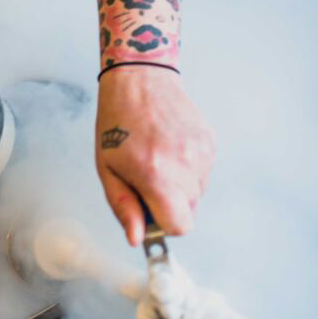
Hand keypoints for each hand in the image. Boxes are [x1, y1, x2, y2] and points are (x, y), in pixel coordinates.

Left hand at [95, 66, 214, 245]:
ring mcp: (201, 154)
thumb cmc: (117, 122)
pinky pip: (203, 171)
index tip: (151, 208)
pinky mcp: (210, 142)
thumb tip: (137, 239)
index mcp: (157, 176)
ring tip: (157, 156)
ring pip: (197, 192)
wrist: (140, 79)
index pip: (181, 226)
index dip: (165, 223)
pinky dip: (188, 167)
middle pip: (188, 211)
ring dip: (179, 184)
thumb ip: (124, 206)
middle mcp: (185, 167)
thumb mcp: (107, 168)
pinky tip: (170, 146)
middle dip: (169, 202)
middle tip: (147, 176)